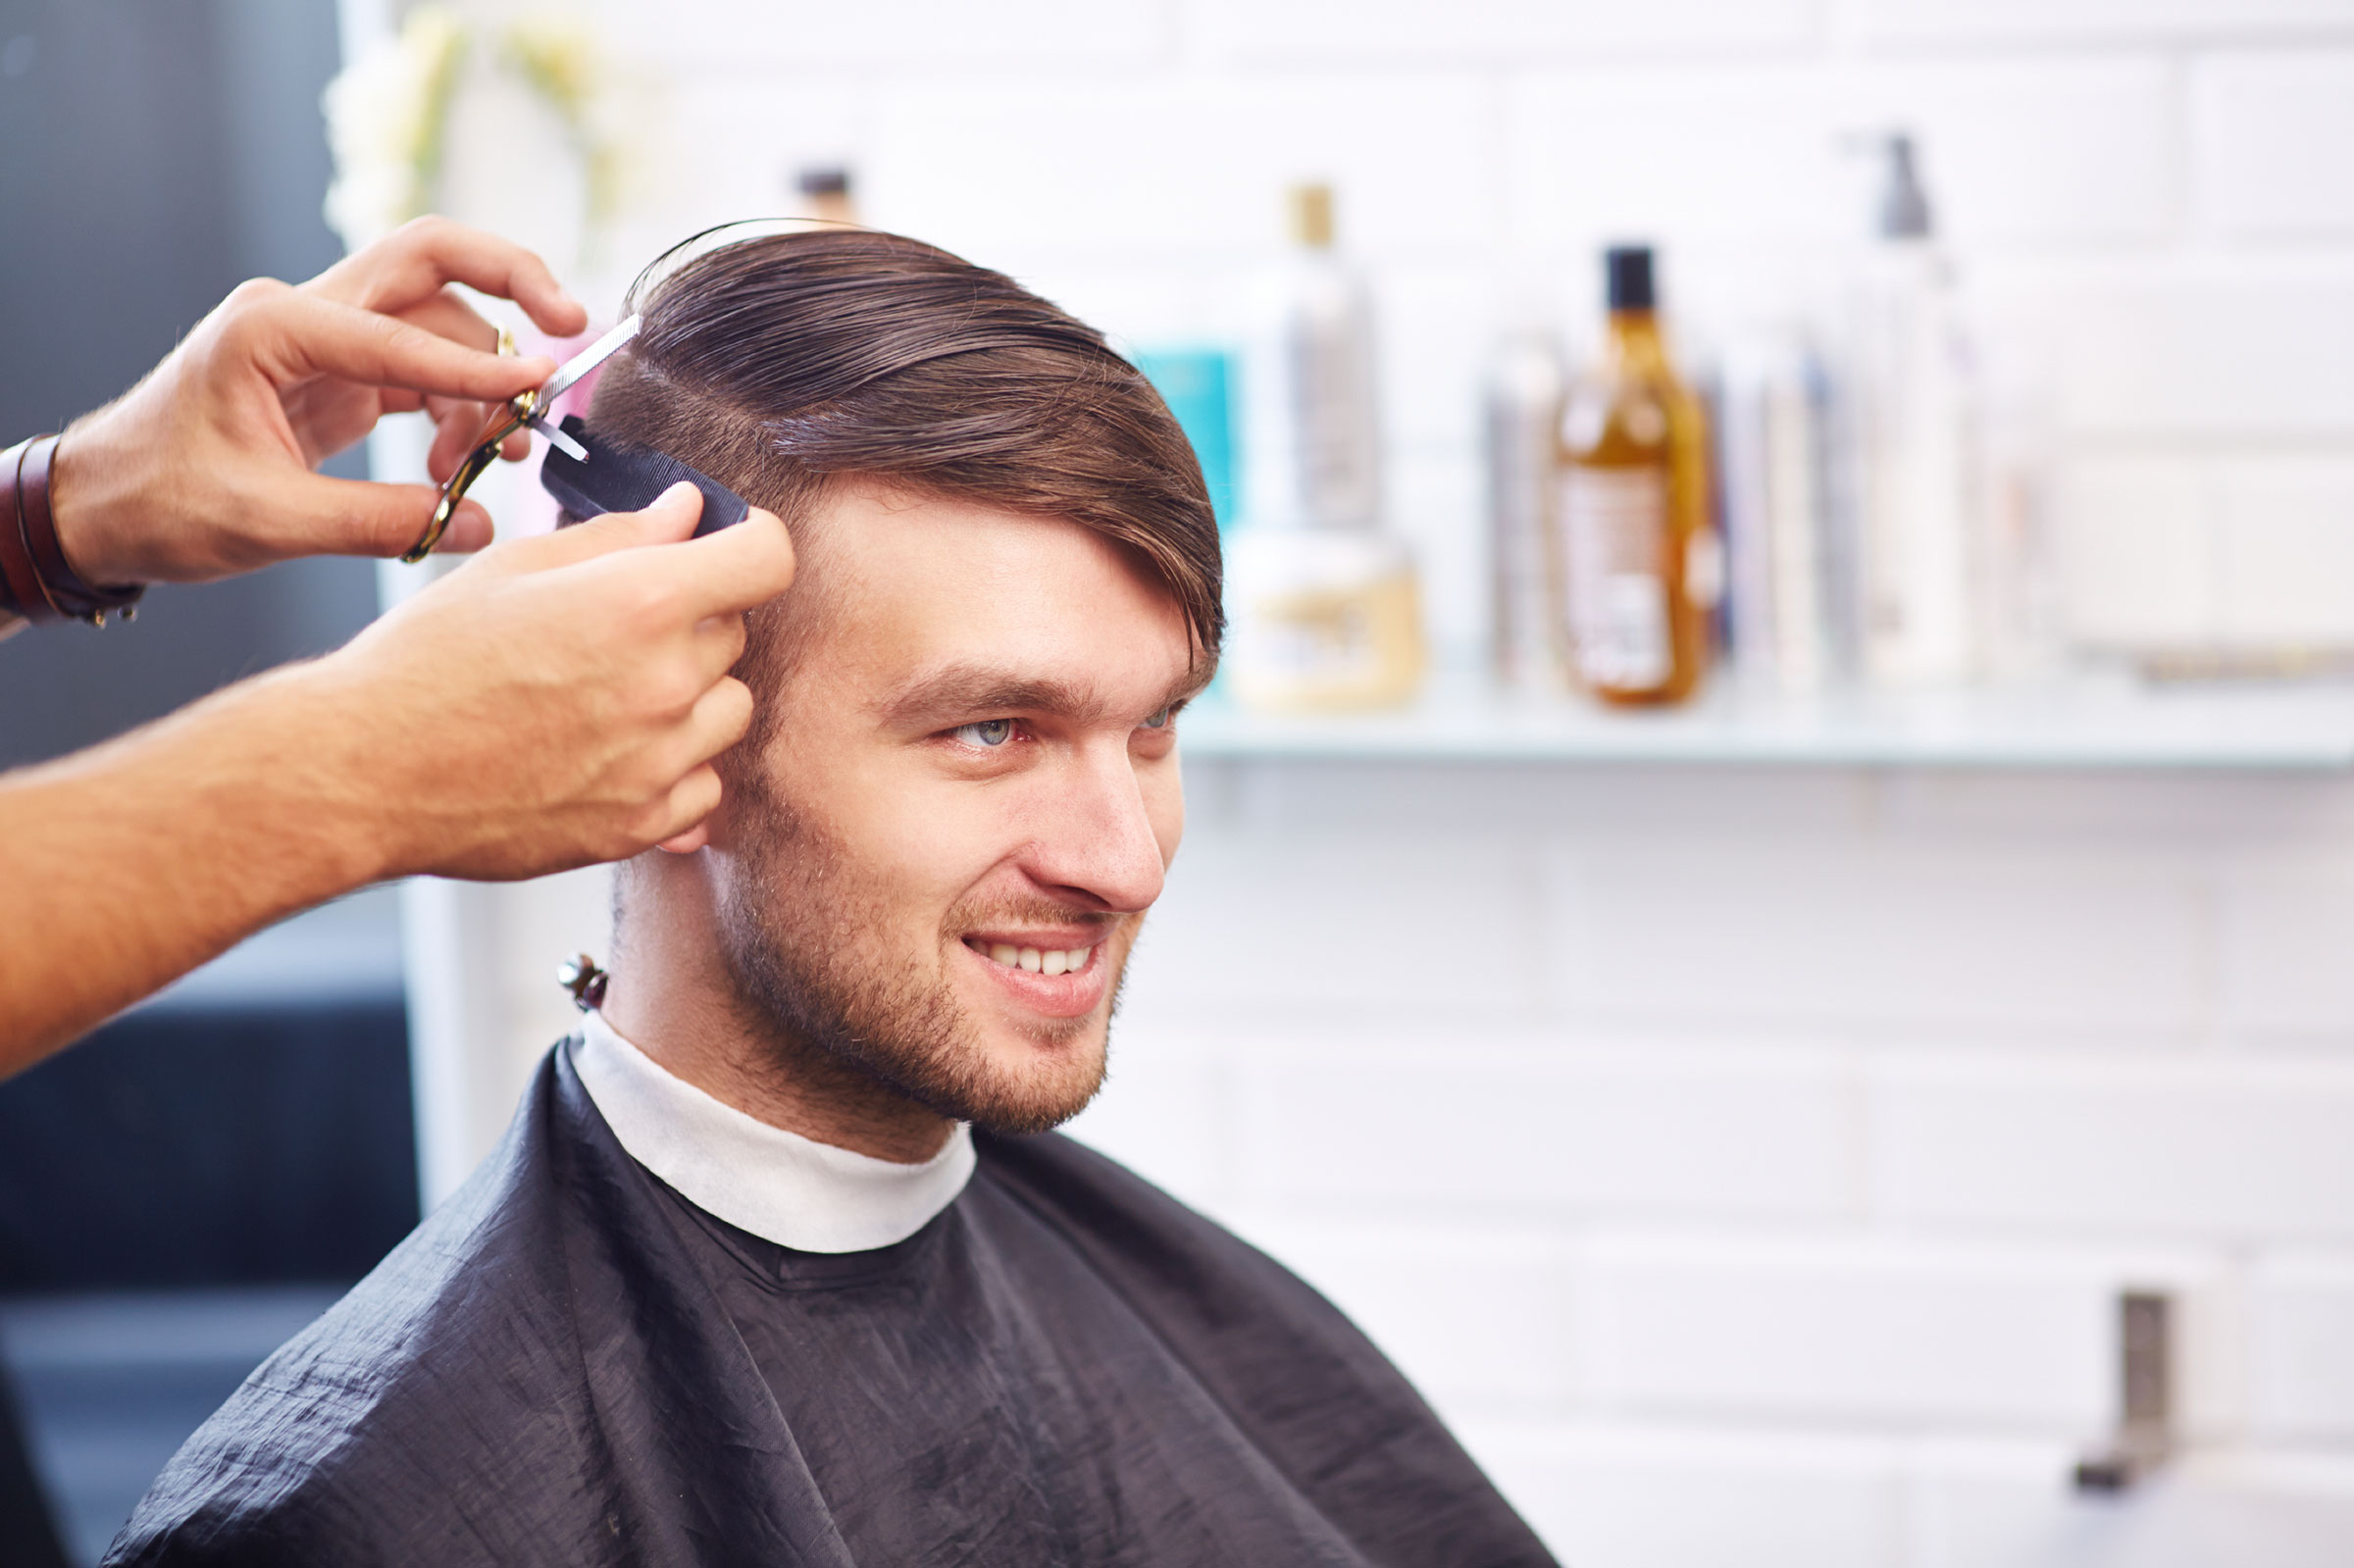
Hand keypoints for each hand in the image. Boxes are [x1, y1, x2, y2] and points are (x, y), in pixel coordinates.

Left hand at [46, 217, 588, 585]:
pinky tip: (458, 467)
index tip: (541, 388)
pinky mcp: (342, 376)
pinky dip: (459, 412)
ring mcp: (327, 340)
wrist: (103, 508)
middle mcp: (304, 313)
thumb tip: (476, 523)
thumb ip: (379, 521)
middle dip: (511, 283)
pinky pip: (426, 373)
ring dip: (483, 387)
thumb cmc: (160, 501)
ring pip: (440, 329)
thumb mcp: (267, 522)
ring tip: (495, 460)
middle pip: (431, 261)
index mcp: (272, 326)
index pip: (400, 335)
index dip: (477, 369)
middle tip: (575, 326)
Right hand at [298, 484, 795, 881]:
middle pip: (737, 634)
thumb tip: (689, 513)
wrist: (364, 771)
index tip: (729, 545)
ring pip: (730, 710)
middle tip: (616, 626)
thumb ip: (619, 537)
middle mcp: (664, 683)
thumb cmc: (424, 663)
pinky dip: (674, 767)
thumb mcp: (515, 570)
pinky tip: (610, 751)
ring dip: (692, 694)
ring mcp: (657, 761)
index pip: (768, 559)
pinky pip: (705, 785)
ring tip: (608, 692)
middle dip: (694, 618)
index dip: (752, 543)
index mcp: (640, 603)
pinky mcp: (639, 825)